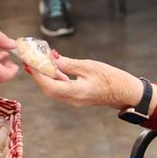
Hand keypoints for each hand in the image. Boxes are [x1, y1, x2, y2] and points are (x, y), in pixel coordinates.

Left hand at [26, 55, 144, 109]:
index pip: (49, 85)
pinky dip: (55, 78)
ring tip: (38, 62)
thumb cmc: (112, 79)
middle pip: (48, 89)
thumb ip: (68, 63)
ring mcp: (74, 99)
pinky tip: (52, 68)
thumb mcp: (89, 66)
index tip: (30, 63)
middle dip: (38, 75)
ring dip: (45, 76)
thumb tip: (51, 57)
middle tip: (30, 61)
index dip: (38, 74)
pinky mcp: (77, 97)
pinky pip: (61, 89)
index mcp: (75, 92)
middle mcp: (72, 99)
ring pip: (53, 89)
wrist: (126, 92)